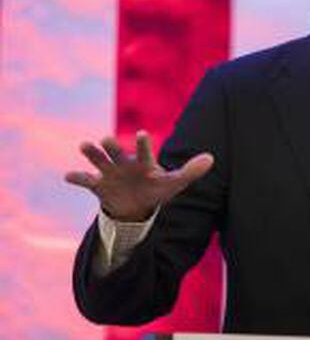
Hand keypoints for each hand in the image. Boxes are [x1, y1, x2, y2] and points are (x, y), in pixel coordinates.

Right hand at [65, 131, 213, 221]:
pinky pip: (85, 180)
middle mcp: (125, 163)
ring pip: (100, 161)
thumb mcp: (174, 183)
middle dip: (112, 146)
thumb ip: (191, 171)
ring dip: (92, 154)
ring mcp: (110, 173)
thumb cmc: (157, 189)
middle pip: (117, 152)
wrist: (135, 206)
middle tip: (106, 138)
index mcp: (144, 162)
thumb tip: (211, 158)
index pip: (145, 151)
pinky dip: (76, 177)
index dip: (142, 144)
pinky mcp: (98, 185)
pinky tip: (67, 175)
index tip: (140, 133)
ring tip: (85, 145)